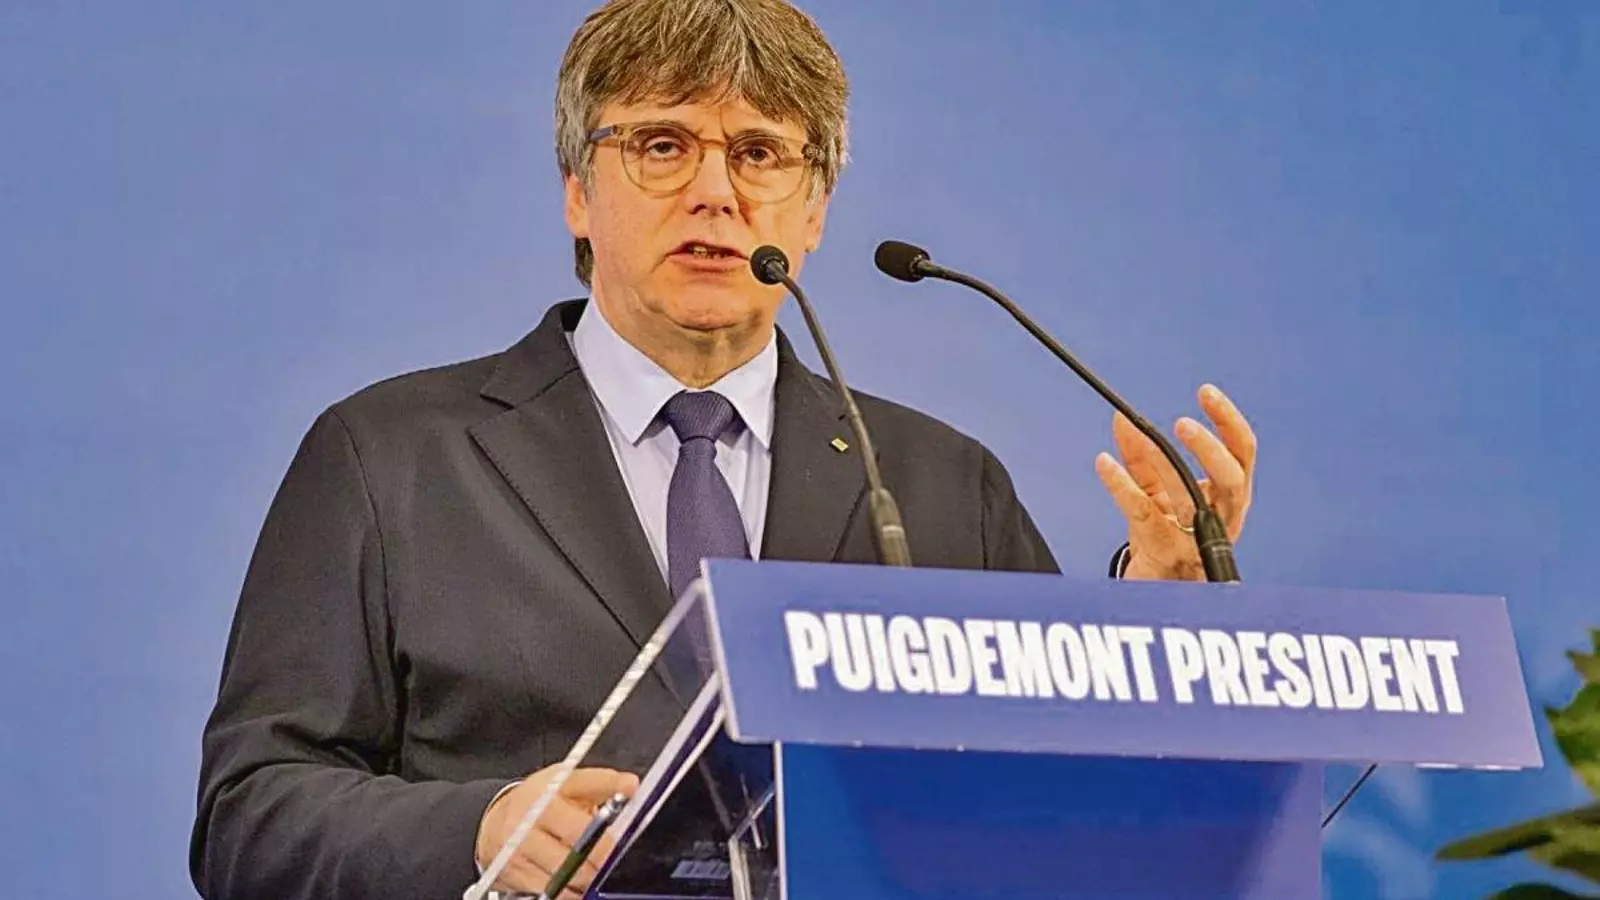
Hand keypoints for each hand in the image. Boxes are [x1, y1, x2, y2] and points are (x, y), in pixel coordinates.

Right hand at [475, 764, 639, 897]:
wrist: (497, 824)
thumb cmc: (538, 801)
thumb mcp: (567, 782)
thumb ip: (602, 783)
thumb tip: (630, 785)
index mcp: (544, 798)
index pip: (579, 823)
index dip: (604, 838)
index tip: (618, 845)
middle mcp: (527, 827)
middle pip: (574, 856)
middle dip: (598, 861)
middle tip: (608, 858)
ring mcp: (519, 855)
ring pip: (564, 879)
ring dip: (584, 878)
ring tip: (592, 868)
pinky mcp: (516, 878)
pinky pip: (552, 893)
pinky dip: (569, 891)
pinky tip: (574, 880)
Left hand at [1094, 384, 1255, 580]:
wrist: (1156, 586)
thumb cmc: (1167, 533)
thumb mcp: (1158, 489)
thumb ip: (1142, 455)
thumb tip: (1121, 418)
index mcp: (1231, 496)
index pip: (1243, 454)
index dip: (1228, 421)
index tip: (1204, 392)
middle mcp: (1223, 518)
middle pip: (1232, 480)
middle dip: (1210, 449)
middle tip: (1182, 423)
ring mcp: (1196, 538)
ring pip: (1191, 500)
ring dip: (1169, 466)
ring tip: (1145, 437)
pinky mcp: (1164, 550)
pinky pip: (1143, 514)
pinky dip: (1122, 486)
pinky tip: (1103, 463)